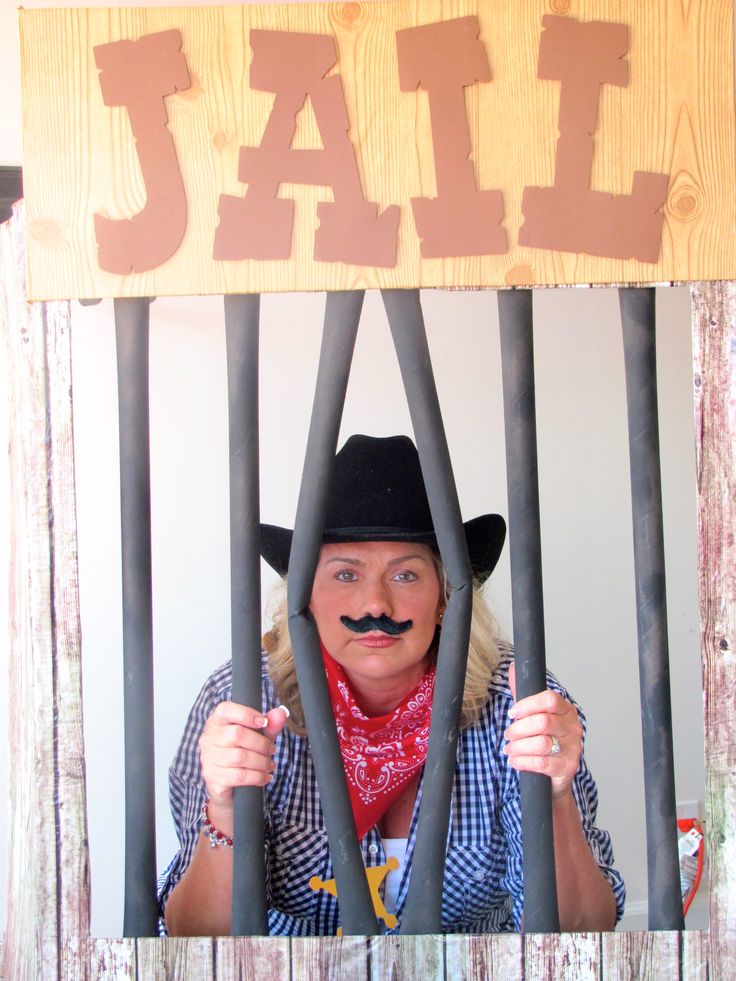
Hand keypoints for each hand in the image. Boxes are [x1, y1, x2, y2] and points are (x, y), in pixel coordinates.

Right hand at [199, 703, 289, 826]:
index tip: (264, 722)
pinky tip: (265, 777)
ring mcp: (209, 759)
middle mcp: (209, 738)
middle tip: (272, 750)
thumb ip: (269, 724)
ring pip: (239, 757)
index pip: (225, 710)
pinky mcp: (213, 779)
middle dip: (261, 743)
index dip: (246, 714)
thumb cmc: (242, 753)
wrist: (227, 786)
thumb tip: (281, 713)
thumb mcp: (257, 736)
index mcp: (217, 721)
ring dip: (261, 761)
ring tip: (269, 764)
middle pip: (237, 734)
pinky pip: (239, 776)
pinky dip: (257, 776)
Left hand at [503, 662, 582, 799]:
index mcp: (567, 711)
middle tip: (508, 734)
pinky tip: (514, 761)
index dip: (528, 705)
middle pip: (542, 722)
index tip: (513, 713)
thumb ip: (524, 695)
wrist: (557, 774)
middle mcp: (573, 728)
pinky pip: (541, 763)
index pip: (550, 699)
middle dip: (519, 728)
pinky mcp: (566, 767)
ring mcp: (572, 748)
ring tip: (509, 749)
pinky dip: (522, 761)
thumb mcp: (535, 716)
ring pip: (541, 743)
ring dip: (518, 746)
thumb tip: (513, 668)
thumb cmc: (546, 741)